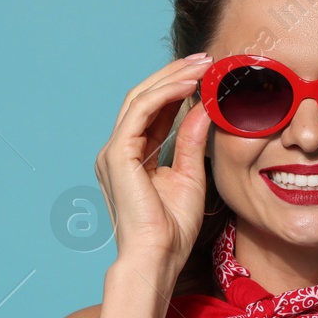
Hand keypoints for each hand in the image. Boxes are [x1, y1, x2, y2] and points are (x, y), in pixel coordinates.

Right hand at [94, 54, 213, 272]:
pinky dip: (165, 94)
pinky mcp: (117, 154)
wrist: (156, 257)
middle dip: (173, 75)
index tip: (204, 74)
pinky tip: (188, 85)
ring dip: (171, 78)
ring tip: (200, 66)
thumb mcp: (189, 177)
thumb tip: (202, 109)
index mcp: (131, 158)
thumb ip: (191, 142)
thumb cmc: (172, 231)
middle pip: (144, 99)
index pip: (153, 113)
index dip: (177, 89)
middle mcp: (117, 151)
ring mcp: (113, 152)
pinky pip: (140, 112)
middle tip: (204, 59)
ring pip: (140, 99)